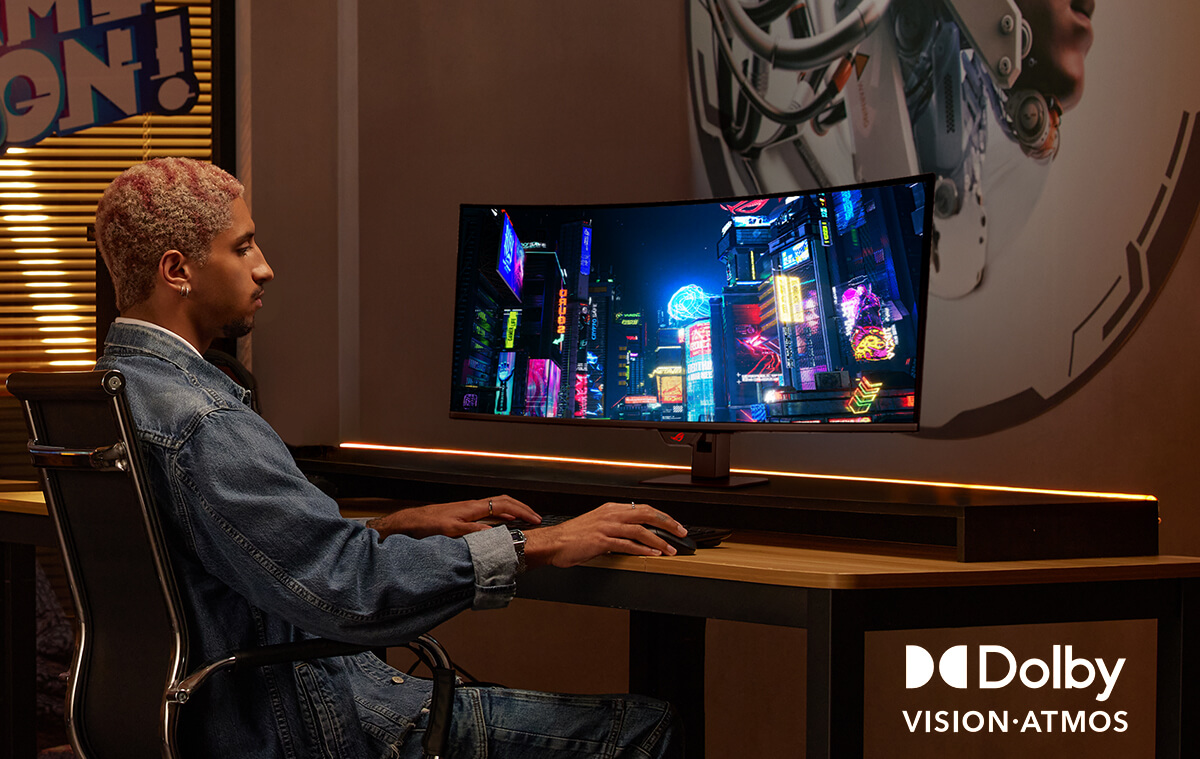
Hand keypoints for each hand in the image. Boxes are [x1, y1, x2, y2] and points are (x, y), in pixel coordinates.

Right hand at [367, 495, 539, 538]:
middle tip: (537, 518)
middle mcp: (469, 507)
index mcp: (471, 507)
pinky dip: (484, 529)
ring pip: (490, 508)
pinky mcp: (450, 526)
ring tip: (526, 520)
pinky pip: (470, 527)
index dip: (519, 507)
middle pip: (502, 501)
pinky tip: (495, 534)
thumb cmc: (430, 524)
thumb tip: (494, 531)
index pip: (501, 502)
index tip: (533, 516)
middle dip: (522, 508)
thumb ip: (475, 526)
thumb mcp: (457, 525)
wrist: (407, 523)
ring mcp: (460, 516)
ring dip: (511, 512)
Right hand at [523, 503, 687, 567]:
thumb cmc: (572, 537)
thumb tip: (633, 535)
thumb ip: (615, 527)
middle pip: (647, 514)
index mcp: (611, 509)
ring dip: (659, 540)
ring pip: (640, 530)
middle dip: (668, 523)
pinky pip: (627, 545)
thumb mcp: (597, 525)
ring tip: (671, 548)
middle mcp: (611, 515)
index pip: (644, 508)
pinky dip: (643, 549)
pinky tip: (652, 554)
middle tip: (681, 532)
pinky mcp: (601, 541)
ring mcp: (606, 527)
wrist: (553, 542)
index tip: (674, 524)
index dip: (663, 516)